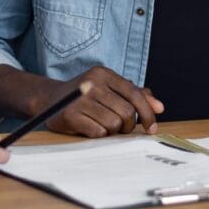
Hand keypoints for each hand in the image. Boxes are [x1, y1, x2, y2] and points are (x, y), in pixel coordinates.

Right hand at [42, 66, 163, 137]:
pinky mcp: (70, 116)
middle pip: (126, 111)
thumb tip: (159, 107)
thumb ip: (135, 95)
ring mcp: (80, 99)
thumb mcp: (109, 88)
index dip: (147, 112)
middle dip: (129, 125)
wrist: (49, 99)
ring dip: (113, 131)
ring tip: (105, 125)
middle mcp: (92, 83)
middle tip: (123, 127)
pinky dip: (100, 134)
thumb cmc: (86, 95)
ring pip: (114, 124)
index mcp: (104, 74)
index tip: (152, 128)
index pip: (134, 93)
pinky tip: (92, 128)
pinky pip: (98, 132)